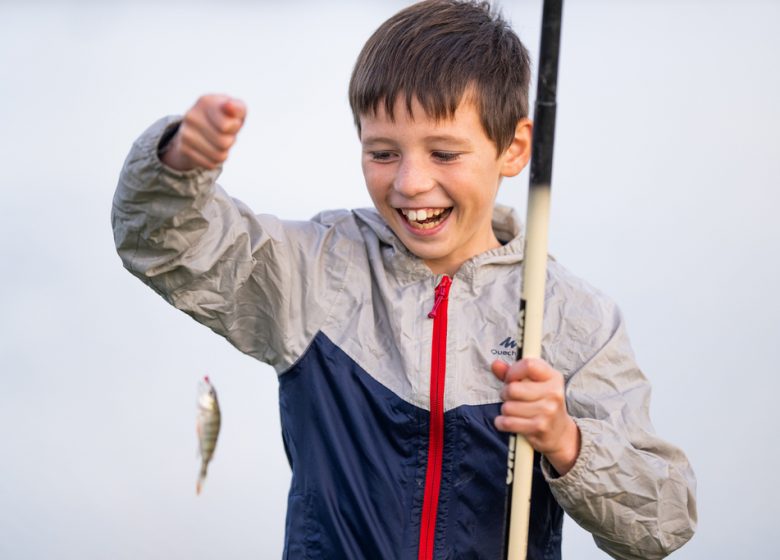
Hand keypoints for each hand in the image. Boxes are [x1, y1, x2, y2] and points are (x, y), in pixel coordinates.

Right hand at [161, 94, 246, 170]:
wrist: (200, 127)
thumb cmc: (226, 117)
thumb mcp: (237, 110)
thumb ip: (238, 108)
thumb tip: (229, 106)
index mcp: (206, 101)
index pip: (227, 126)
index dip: (235, 126)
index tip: (231, 120)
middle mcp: (191, 115)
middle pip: (224, 143)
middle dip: (230, 141)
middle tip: (224, 133)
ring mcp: (185, 133)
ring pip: (219, 156)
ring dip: (224, 152)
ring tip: (217, 141)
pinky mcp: (183, 149)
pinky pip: (210, 164)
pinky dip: (215, 160)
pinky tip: (209, 149)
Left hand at [491, 358, 579, 475]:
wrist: (559, 432)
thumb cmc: (542, 403)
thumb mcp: (534, 384)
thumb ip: (513, 372)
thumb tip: (496, 364)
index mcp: (553, 377)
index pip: (528, 365)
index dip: (513, 371)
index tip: (510, 379)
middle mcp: (553, 393)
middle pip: (513, 388)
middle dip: (505, 393)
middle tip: (511, 398)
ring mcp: (548, 411)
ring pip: (508, 407)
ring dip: (505, 410)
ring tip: (514, 411)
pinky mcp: (539, 427)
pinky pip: (508, 422)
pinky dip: (502, 423)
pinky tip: (507, 422)